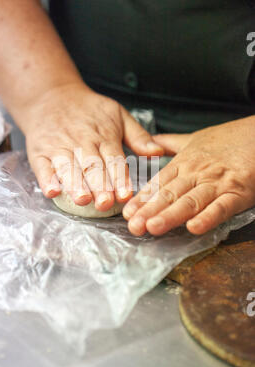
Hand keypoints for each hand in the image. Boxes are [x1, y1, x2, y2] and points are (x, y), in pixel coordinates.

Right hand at [25, 83, 163, 210]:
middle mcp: (81, 142)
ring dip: (75, 184)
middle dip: (99, 185)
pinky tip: (52, 191)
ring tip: (82, 199)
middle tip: (105, 202)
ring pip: (68, 168)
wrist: (50, 95)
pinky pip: (42, 166)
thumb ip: (138, 136)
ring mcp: (59, 147)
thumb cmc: (88, 110)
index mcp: (103, 135)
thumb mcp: (117, 114)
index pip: (113, 159)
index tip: (125, 195)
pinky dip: (46, 179)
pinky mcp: (40, 152)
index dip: (119, 178)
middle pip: (91, 166)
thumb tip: (158, 152)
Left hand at [123, 116, 254, 235]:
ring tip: (153, 227)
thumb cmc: (229, 138)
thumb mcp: (196, 139)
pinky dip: (208, 218)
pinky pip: (221, 207)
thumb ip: (171, 143)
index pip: (159, 183)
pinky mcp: (238, 192)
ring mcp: (217, 183)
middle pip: (170, 194)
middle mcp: (197, 173)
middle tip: (133, 226)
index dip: (143, 199)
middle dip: (149, 211)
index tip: (127, 212)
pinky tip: (193, 228)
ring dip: (171, 215)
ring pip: (190, 201)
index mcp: (185, 163)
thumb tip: (151, 142)